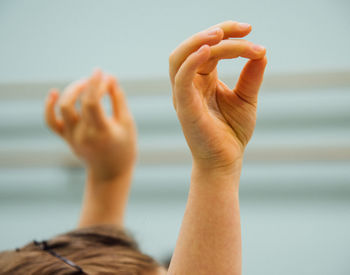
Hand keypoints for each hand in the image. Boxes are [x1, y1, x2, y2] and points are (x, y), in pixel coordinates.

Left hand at [45, 70, 135, 180]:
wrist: (110, 173)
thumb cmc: (124, 147)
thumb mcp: (127, 123)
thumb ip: (118, 99)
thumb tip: (110, 78)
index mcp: (101, 132)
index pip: (92, 102)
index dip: (95, 84)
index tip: (101, 72)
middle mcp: (83, 135)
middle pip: (76, 103)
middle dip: (86, 85)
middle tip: (96, 78)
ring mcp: (72, 137)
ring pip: (63, 108)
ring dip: (71, 91)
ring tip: (84, 84)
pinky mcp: (67, 138)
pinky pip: (52, 122)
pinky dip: (49, 107)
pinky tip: (53, 92)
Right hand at [169, 21, 266, 173]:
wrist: (226, 161)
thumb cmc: (232, 133)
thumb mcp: (246, 100)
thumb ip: (250, 77)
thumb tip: (262, 53)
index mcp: (203, 80)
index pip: (210, 49)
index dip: (228, 36)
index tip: (251, 31)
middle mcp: (190, 84)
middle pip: (193, 47)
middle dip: (217, 32)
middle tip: (244, 29)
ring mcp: (184, 95)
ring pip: (180, 58)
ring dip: (198, 41)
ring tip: (221, 34)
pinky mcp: (184, 107)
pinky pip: (181, 79)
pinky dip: (191, 61)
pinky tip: (210, 49)